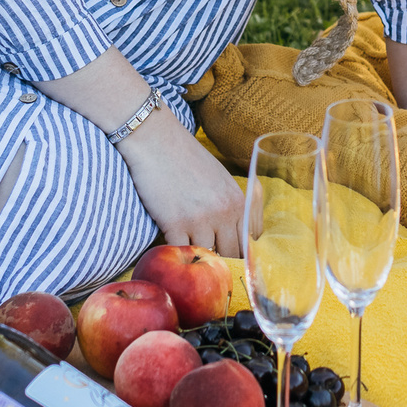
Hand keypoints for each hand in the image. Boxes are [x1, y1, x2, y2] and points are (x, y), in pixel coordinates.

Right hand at [118, 115, 246, 256]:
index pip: (249, 244)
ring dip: (196, 260)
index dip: (239, 255)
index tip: (229, 259)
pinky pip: (180, 252)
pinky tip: (171, 253)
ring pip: (205, 257)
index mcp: (238, 201)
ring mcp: (199, 219)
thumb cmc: (187, 158)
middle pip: (230, 255)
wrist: (156, 140)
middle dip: (220, 262)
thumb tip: (238, 233)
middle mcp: (224, 213)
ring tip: (189, 261)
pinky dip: (175, 256)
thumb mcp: (221, 179)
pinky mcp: (174, 223)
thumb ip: (232, 205)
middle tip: (208, 266)